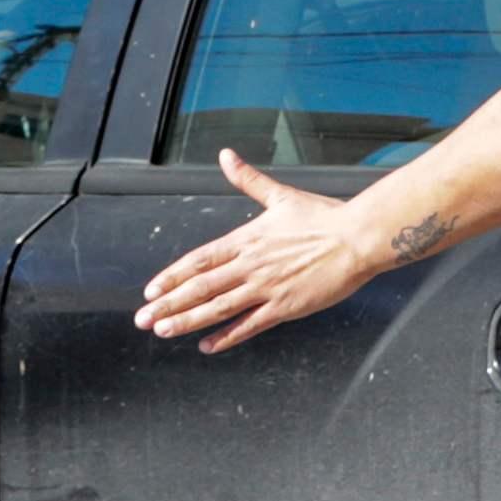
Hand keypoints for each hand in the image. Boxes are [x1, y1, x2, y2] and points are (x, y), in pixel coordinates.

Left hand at [139, 151, 383, 353]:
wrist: (357, 238)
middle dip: (168, 304)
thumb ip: (249, 180)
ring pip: (218, 308)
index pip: (199, 260)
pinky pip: (249, 325)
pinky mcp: (286, 307)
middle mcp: (251, 264)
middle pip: (200, 287)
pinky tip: (207, 345)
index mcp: (247, 239)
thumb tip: (226, 155)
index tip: (151, 290)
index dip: (172, 276)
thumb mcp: (281, 196)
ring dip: (188, 321)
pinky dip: (227, 336)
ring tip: (163, 330)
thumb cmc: (324, 217)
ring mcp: (267, 287)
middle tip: (142, 318)